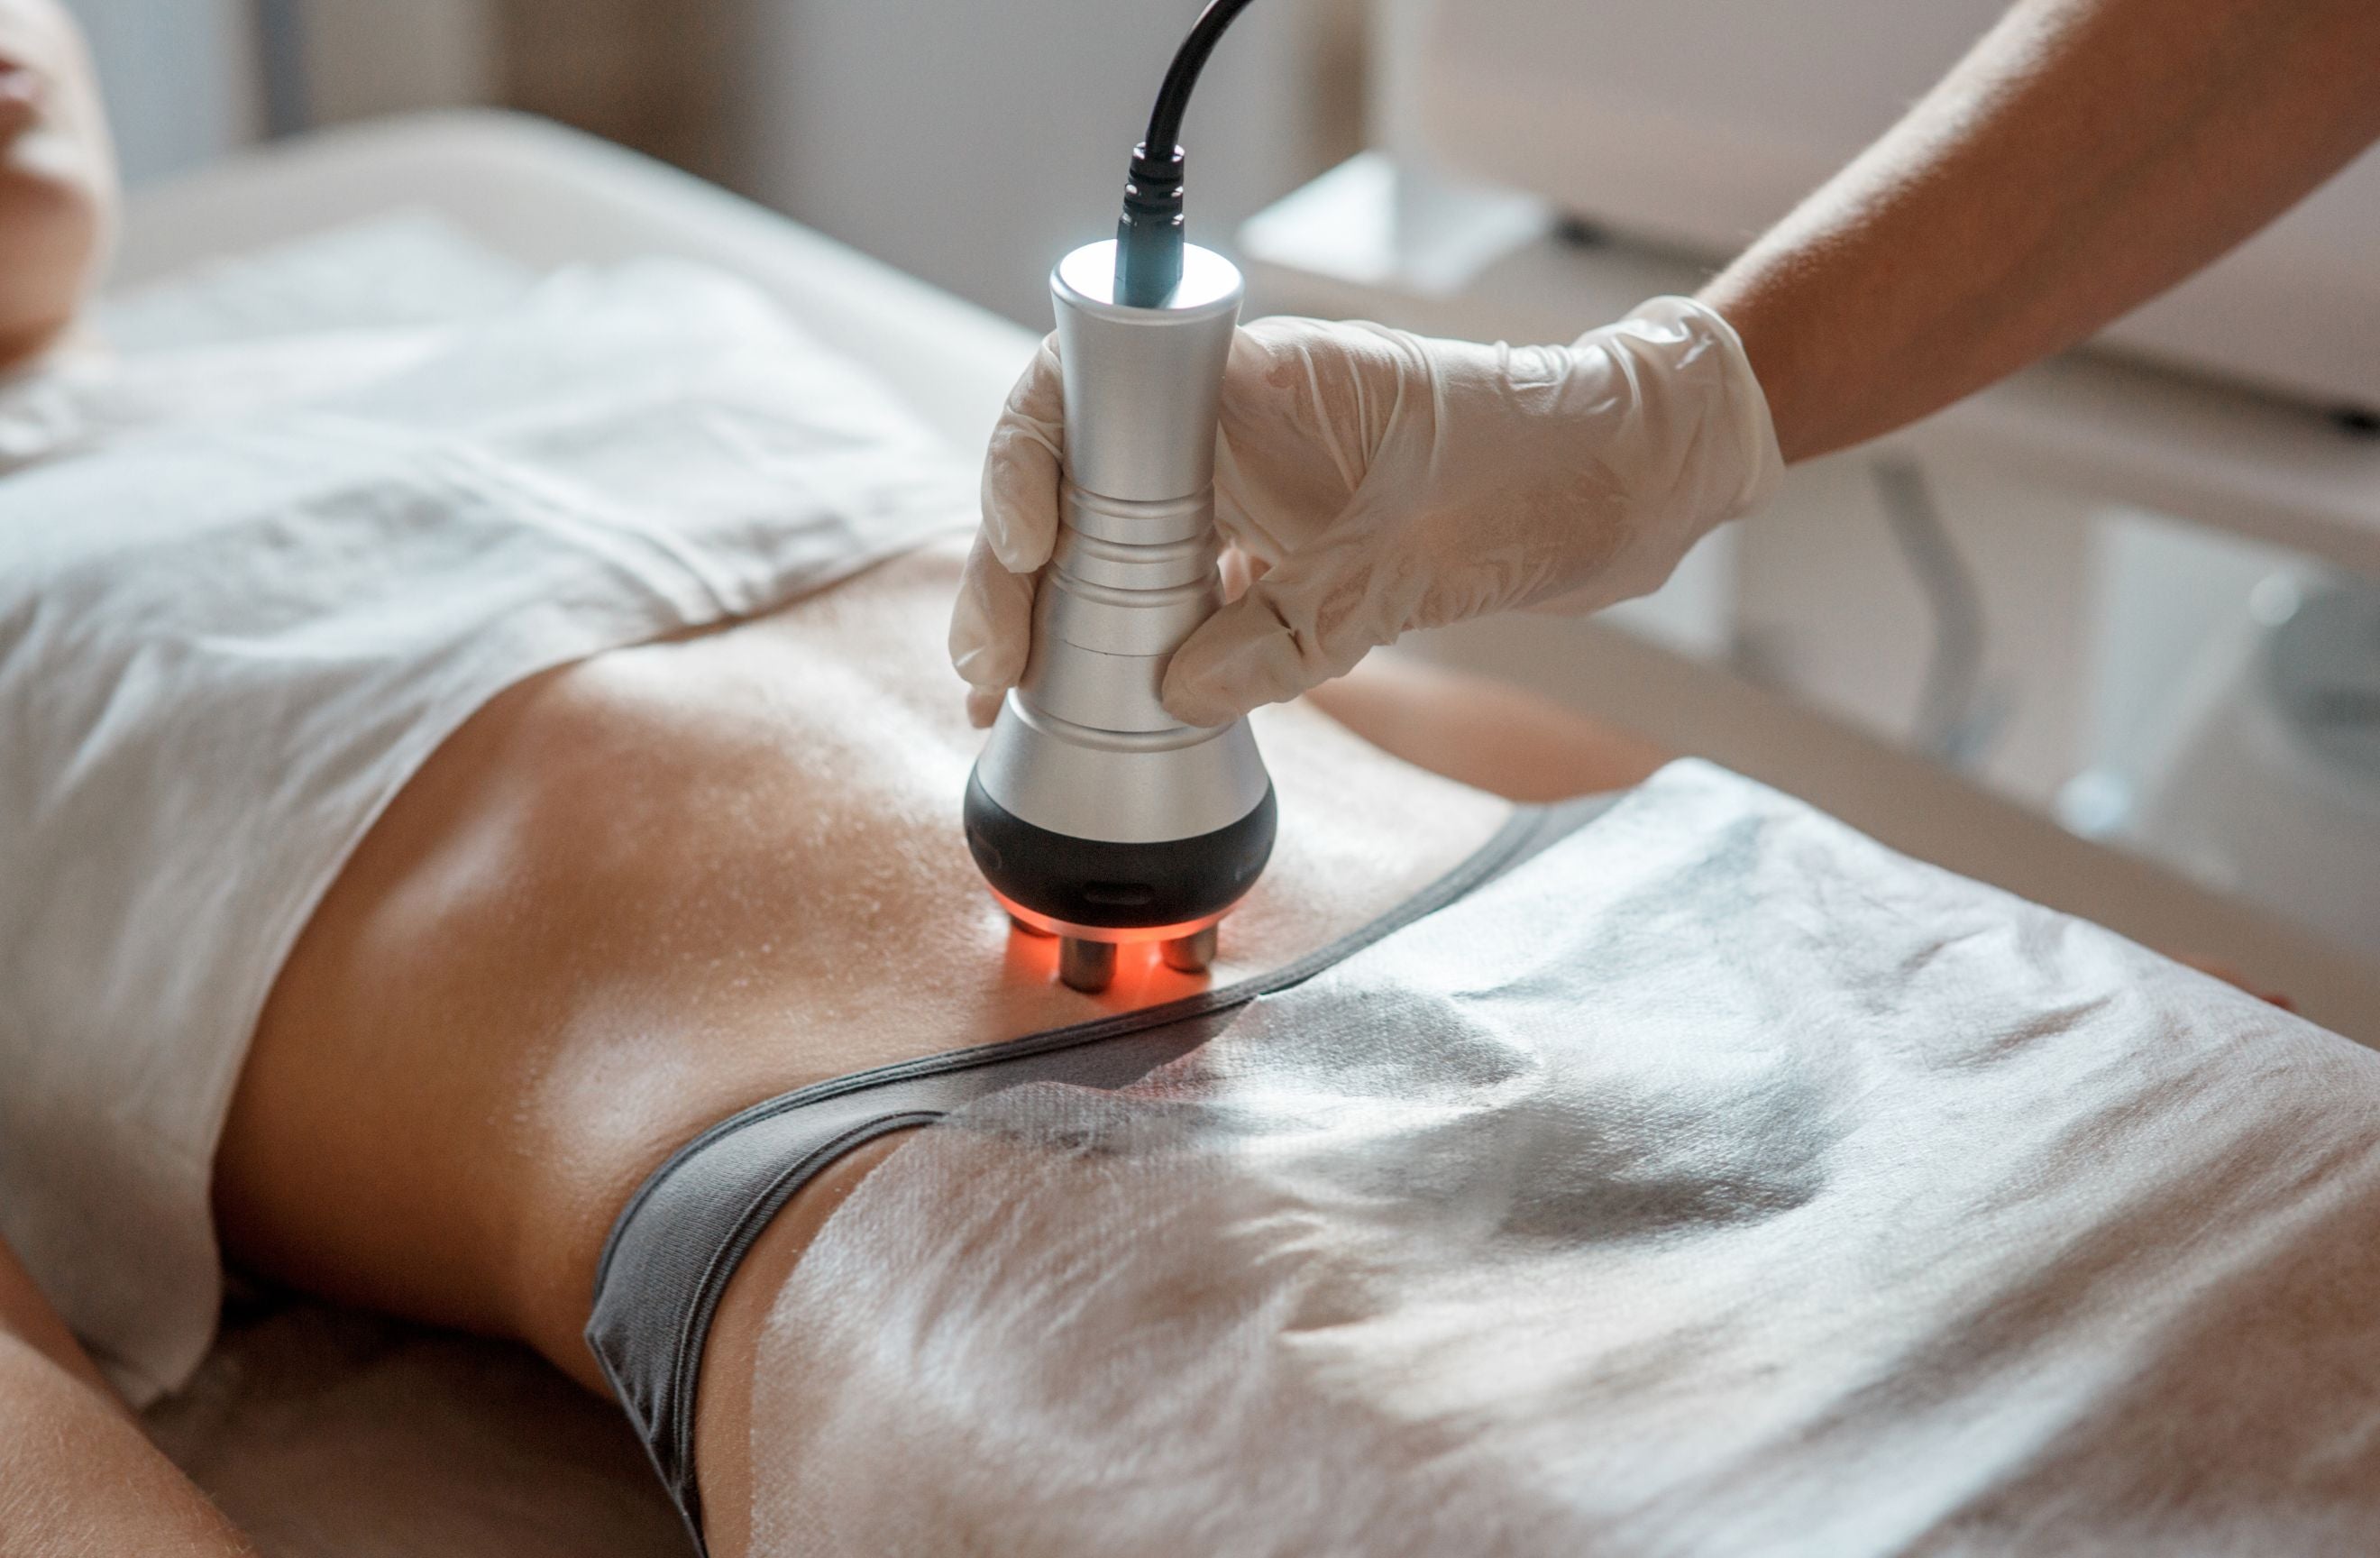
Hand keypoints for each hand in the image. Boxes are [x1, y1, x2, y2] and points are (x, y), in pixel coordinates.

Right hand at [950, 297, 1779, 728]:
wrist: (1638, 475)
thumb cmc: (1549, 468)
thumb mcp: (1424, 559)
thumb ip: (1297, 628)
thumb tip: (1177, 691)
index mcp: (1259, 380)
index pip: (1092, 390)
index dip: (1033, 460)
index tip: (1028, 548)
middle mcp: (1237, 422)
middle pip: (1082, 480)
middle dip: (1019, 566)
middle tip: (986, 662)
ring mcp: (1254, 481)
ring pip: (1119, 538)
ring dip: (1061, 611)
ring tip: (1005, 693)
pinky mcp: (1279, 539)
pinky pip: (1178, 584)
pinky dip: (1133, 638)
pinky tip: (1092, 700)